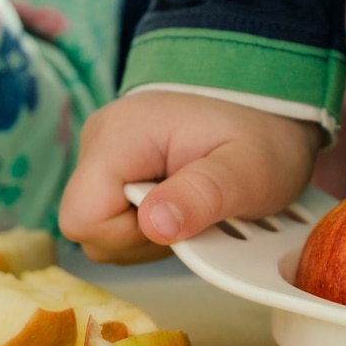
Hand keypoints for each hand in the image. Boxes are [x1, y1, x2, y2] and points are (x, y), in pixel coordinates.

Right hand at [59, 90, 322, 263]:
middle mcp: (98, 142)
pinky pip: (114, 223)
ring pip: (102, 234)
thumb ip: (203, 195)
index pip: (82, 218)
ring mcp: (101, 156)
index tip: (177, 220)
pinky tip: (180, 207)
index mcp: (118, 136)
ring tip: (192, 208)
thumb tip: (155, 225)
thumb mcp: (249, 169)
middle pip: (90, 231)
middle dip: (145, 240)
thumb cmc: (259, 134)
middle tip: (194, 215)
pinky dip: (149, 228)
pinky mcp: (112, 171)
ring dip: (149, 237)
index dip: (129, 237)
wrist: (263, 105)